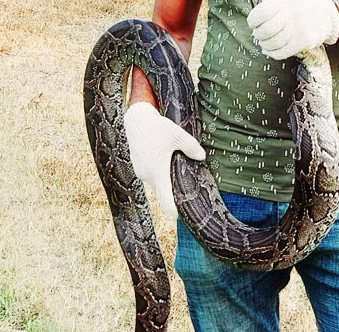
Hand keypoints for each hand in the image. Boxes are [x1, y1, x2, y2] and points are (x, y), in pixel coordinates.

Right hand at [123, 102, 205, 219]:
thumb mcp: (177, 134)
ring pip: (156, 183)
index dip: (172, 209)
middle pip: (162, 191)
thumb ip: (191, 147)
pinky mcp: (138, 166)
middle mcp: (147, 175)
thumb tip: (201, 157)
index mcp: (158, 171)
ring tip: (176, 172)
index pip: (164, 198)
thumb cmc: (157, 128)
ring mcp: (141, 172)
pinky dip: (158, 174)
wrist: (136, 121)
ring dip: (165, 180)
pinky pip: (151, 176)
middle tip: (185, 189)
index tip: (179, 216)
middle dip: (172, 192)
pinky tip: (165, 164)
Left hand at [246, 0, 338, 59]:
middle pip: (266, 30)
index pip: (262, 12)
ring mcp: (300, 29)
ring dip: (265, 45)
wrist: (324, 16)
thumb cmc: (297, 9)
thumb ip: (269, 8)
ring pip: (273, 44)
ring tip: (265, 43)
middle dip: (258, 35)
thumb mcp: (285, 0)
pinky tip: (271, 50)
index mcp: (285, 1)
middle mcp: (293, 14)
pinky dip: (272, 53)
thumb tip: (253, 26)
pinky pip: (282, 53)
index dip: (252, 20)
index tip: (253, 24)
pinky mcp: (304, 42)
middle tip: (259, 35)